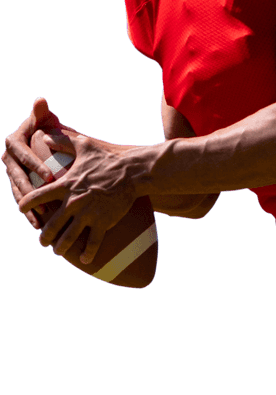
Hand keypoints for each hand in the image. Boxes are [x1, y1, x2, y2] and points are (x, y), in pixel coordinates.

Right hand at [3, 97, 63, 230]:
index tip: (50, 176)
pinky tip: (39, 224)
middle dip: (31, 189)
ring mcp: (11, 172)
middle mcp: (8, 158)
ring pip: (18, 191)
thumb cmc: (47, 127)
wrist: (45, 141)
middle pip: (17, 176)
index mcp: (14, 142)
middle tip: (46, 200)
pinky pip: (21, 199)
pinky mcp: (16, 184)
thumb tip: (41, 101)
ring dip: (29, 205)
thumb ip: (41, 113)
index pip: (22, 154)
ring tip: (42, 217)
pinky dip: (30, 211)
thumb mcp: (44, 119)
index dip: (34, 165)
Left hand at [17, 133, 140, 263]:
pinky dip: (87, 253)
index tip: (23, 210)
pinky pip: (93, 242)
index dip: (26, 204)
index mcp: (65, 185)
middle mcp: (73, 202)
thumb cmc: (109, 157)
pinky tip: (84, 260)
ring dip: (61, 246)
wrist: (133, 172)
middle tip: (42, 241)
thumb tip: (43, 135)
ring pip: (68, 236)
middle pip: (51, 224)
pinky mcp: (104, 222)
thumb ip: (62, 141)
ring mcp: (88, 214)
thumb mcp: (84, 145)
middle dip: (44, 236)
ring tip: (58, 251)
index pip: (37, 197)